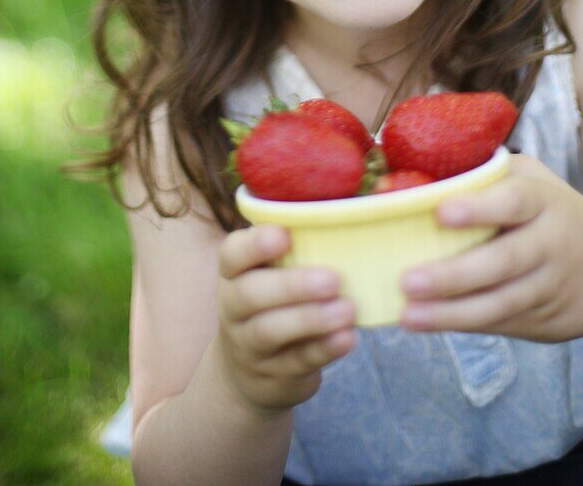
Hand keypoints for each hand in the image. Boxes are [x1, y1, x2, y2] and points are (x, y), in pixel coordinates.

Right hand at [215, 224, 356, 414]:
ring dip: (311, 319)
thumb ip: (298, 246)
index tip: (285, 234)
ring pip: (270, 331)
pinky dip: (324, 350)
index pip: (231, 254)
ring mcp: (248, 345)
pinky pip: (296, 362)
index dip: (254, 244)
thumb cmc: (274, 300)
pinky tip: (348, 338)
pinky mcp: (273, 375)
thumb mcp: (270, 273)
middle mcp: (233, 307)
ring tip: (347, 309)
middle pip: (250, 295)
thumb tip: (351, 208)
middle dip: (292, 285)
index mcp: (234, 272)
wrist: (248, 371)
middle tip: (333, 278)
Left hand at [399, 154, 582, 342]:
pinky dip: (463, 324)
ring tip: (407, 315)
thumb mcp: (535, 181)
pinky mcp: (545, 321)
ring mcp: (550, 287)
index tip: (441, 212)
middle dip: (454, 274)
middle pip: (503, 261)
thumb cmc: (554, 213)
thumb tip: (414, 175)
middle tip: (407, 280)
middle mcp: (552, 244)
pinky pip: (501, 323)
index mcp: (545, 201)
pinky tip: (428, 322)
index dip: (479, 207)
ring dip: (451, 312)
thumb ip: (489, 175)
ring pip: (500, 303)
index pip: (514, 201)